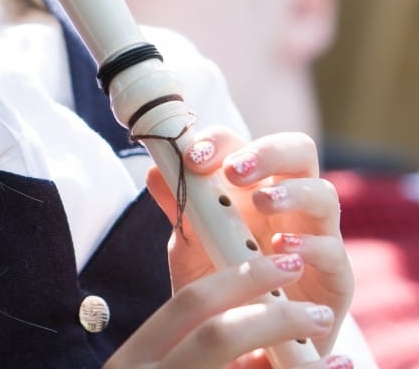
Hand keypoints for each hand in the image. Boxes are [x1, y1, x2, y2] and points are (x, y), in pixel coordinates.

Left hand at [139, 126, 353, 366]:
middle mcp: (289, 205)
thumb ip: (180, 213)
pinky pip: (333, 251)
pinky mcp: (336, 277)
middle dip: (268, 152)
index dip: (220, 143)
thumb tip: (155, 170)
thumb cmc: (223, 291)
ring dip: (293, 193)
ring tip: (262, 202)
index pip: (243, 146)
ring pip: (324, 194)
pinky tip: (283, 250)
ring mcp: (316, 236)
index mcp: (252, 189)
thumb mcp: (192, 251)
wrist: (245, 353)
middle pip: (298, 152)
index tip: (193, 158)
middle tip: (236, 170)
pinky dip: (309, 245)